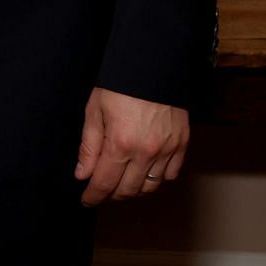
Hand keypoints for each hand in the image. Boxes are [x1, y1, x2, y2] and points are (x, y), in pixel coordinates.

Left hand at [73, 86, 187, 206]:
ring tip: (122, 182)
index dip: (93, 196)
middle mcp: (146, 152)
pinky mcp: (182, 144)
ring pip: (151, 187)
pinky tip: (146, 171)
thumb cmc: (119, 86)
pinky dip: (157, 179)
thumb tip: (83, 175)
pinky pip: (171, 174)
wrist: (152, 65)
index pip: (105, 183)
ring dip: (134, 189)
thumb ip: (89, 147)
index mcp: (120, 144)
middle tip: (102, 189)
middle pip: (128, 190)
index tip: (87, 200)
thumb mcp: (95, 111)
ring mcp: (167, 149)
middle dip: (112, 194)